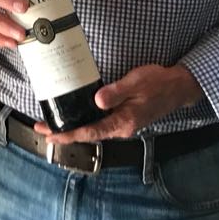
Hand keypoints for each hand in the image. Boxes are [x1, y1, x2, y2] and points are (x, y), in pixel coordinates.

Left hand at [37, 64, 202, 144]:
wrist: (177, 87)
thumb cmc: (158, 82)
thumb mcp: (136, 82)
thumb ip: (117, 92)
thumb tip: (97, 101)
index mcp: (123, 122)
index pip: (91, 132)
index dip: (70, 136)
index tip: (51, 136)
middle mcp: (121, 128)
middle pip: (88, 134)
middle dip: (64, 133)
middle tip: (41, 128)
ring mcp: (122, 124)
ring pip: (92, 130)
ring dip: (72, 128)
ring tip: (51, 123)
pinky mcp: (122, 118)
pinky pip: (99, 124)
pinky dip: (84, 122)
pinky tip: (73, 116)